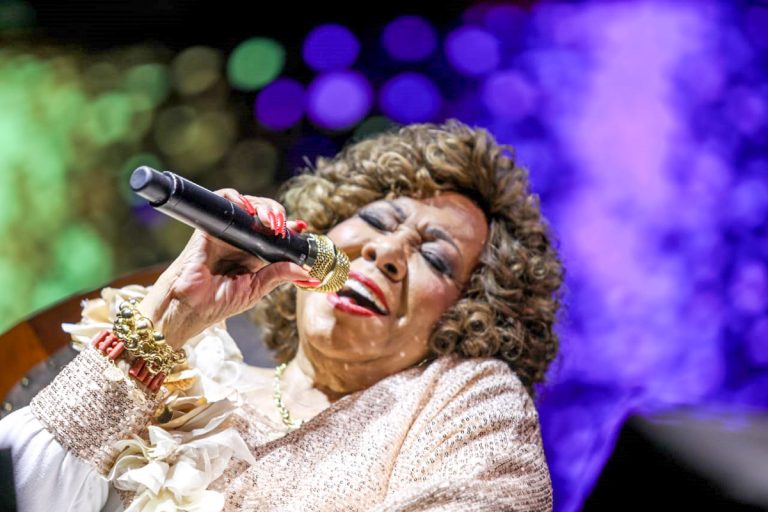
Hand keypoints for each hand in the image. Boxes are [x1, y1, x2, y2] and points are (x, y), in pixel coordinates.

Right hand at [137, 188, 314, 349]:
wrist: (186, 308)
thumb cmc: (216, 303)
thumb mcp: (255, 290)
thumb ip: (279, 276)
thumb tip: (307, 272)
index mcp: (253, 255)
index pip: (275, 234)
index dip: (289, 227)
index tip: (302, 227)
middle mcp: (240, 240)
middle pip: (263, 215)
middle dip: (277, 214)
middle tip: (283, 226)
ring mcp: (225, 231)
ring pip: (246, 205)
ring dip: (262, 206)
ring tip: (271, 221)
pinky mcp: (208, 226)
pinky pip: (221, 202)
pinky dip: (235, 198)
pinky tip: (248, 209)